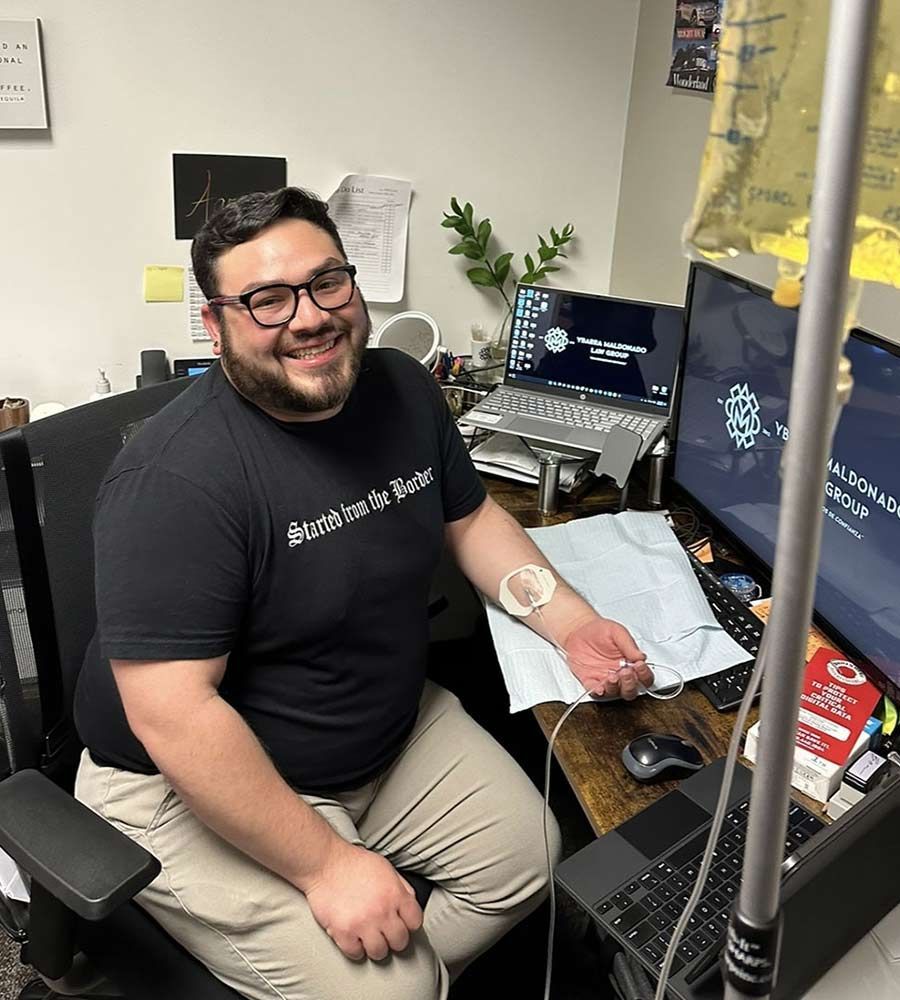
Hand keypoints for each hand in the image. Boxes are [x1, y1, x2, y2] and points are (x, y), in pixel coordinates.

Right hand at [302, 841, 423, 960]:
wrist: (325, 863)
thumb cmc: (354, 863)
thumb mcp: (386, 868)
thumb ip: (401, 887)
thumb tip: (410, 903)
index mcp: (395, 894)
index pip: (415, 922)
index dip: (409, 924)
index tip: (402, 924)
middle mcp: (382, 910)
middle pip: (400, 941)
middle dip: (394, 939)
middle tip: (385, 933)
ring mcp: (362, 923)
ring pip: (379, 952)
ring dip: (375, 947)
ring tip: (369, 937)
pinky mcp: (343, 932)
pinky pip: (356, 954)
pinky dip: (355, 949)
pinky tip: (353, 938)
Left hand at [563, 616, 652, 699]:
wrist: (578, 630)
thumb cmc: (600, 630)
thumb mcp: (617, 632)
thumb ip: (629, 645)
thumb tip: (641, 656)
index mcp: (631, 664)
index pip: (644, 677)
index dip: (644, 675)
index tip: (639, 665)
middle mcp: (620, 675)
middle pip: (631, 690)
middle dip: (630, 683)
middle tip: (625, 672)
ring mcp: (605, 680)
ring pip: (615, 693)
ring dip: (615, 687)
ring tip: (612, 676)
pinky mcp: (590, 681)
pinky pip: (595, 691)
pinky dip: (597, 691)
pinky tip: (599, 687)